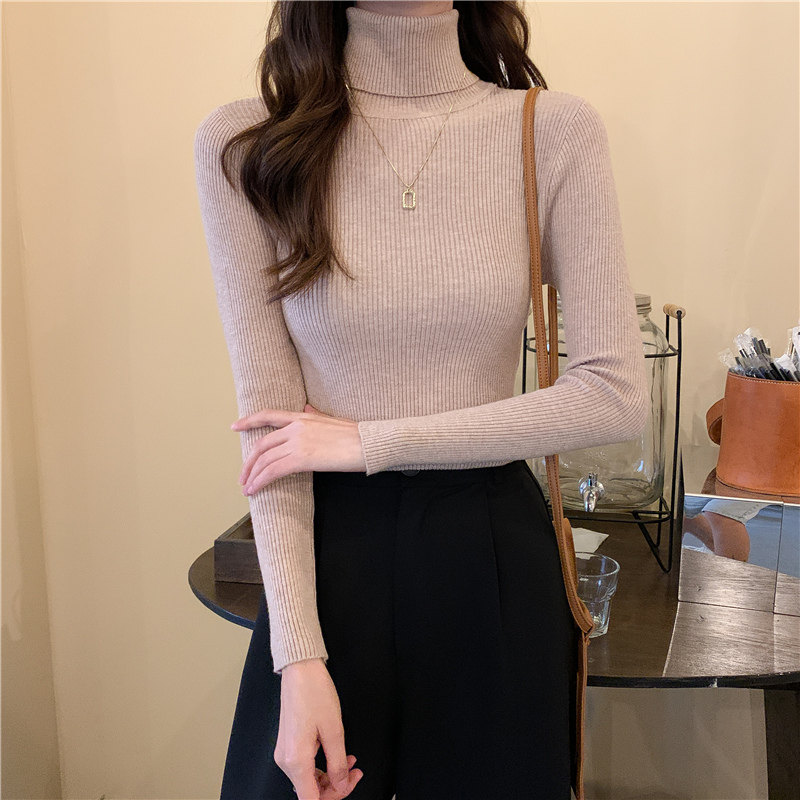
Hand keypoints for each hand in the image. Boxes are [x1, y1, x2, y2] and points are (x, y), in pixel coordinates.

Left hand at [232, 403, 365, 493]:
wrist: (368, 443)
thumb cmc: (356, 434)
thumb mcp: (332, 419)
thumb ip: (315, 415)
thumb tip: (306, 407)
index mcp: (303, 417)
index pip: (269, 416)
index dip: (249, 421)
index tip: (235, 426)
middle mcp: (296, 427)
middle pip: (262, 444)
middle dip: (249, 462)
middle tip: (242, 476)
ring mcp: (298, 442)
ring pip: (265, 459)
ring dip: (252, 475)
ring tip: (247, 488)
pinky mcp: (302, 458)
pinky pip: (273, 471)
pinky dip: (260, 481)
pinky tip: (255, 489)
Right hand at [276, 658, 363, 798]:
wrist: (300, 670)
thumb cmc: (314, 692)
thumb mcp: (334, 729)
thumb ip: (338, 763)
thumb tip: (341, 785)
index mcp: (296, 760)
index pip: (311, 799)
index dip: (334, 796)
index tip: (349, 784)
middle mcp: (286, 760)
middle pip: (310, 791)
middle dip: (335, 786)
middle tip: (355, 772)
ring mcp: (285, 752)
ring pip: (308, 780)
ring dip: (330, 775)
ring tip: (350, 761)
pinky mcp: (288, 744)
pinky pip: (304, 766)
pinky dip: (321, 765)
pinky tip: (336, 754)